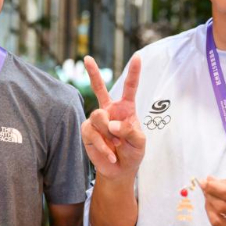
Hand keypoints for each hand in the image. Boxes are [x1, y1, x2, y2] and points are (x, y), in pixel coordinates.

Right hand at [81, 55, 144, 181]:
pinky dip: (103, 146)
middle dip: (93, 72)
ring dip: (109, 134)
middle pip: (99, 88)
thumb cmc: (132, 153)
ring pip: (98, 116)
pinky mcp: (87, 131)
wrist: (119, 170)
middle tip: (86, 58)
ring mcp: (96, 119)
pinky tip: (110, 154)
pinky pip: (92, 133)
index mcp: (126, 108)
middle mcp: (109, 109)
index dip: (134, 71)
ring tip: (116, 145)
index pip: (130, 87)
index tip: (138, 56)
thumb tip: (111, 124)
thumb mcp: (139, 142)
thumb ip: (129, 131)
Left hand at [199, 175, 225, 225]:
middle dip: (210, 196)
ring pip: (218, 221)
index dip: (215, 188)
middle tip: (206, 188)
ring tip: (209, 198)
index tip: (204, 181)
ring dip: (209, 207)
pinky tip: (215, 209)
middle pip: (224, 208)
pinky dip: (214, 217)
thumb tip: (208, 181)